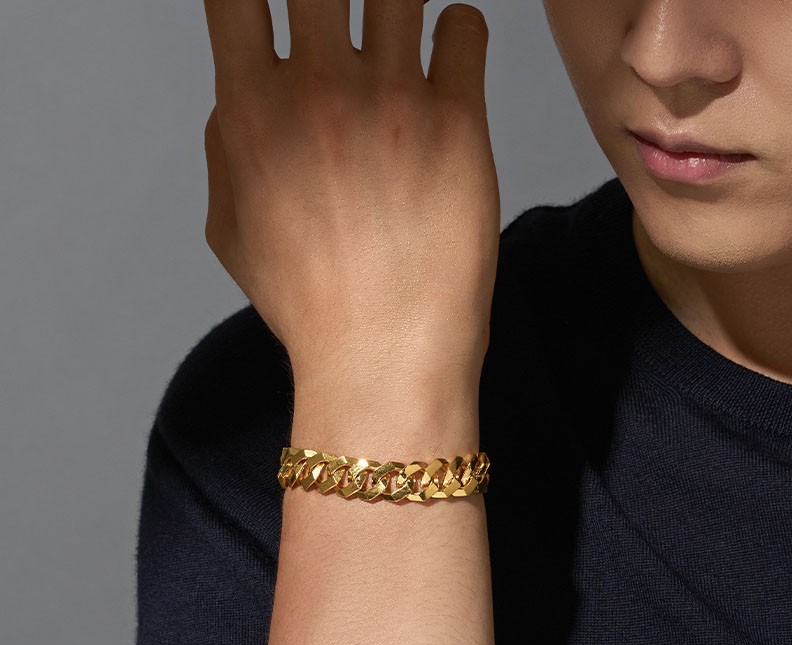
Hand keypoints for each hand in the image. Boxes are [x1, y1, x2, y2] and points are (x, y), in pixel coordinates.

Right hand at [201, 0, 499, 397]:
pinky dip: (458, 31)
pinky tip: (449, 62)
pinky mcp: (458, 123)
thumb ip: (224, 148)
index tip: (284, 16)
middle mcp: (318, 90)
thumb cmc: (311, 307)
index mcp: (250, 110)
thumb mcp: (231, 234)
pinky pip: (464, 26)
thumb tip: (240, 94)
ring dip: (398, 5)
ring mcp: (392, 100)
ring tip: (404, 40)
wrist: (383, 359)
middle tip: (351, 28)